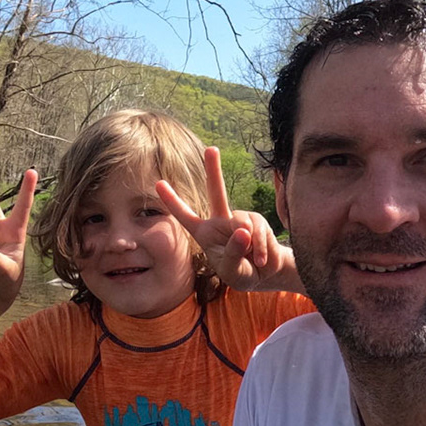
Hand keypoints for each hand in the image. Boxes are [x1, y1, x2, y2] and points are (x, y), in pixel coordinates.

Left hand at [158, 148, 300, 292]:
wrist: (267, 276)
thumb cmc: (241, 274)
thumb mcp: (232, 272)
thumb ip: (232, 254)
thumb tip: (242, 230)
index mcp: (205, 234)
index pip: (185, 216)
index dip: (172, 201)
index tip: (158, 183)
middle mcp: (220, 221)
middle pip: (216, 192)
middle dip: (214, 170)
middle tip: (211, 149)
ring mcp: (239, 219)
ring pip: (242, 222)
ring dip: (249, 246)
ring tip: (253, 261)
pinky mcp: (257, 221)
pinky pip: (257, 230)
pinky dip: (261, 247)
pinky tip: (261, 260)